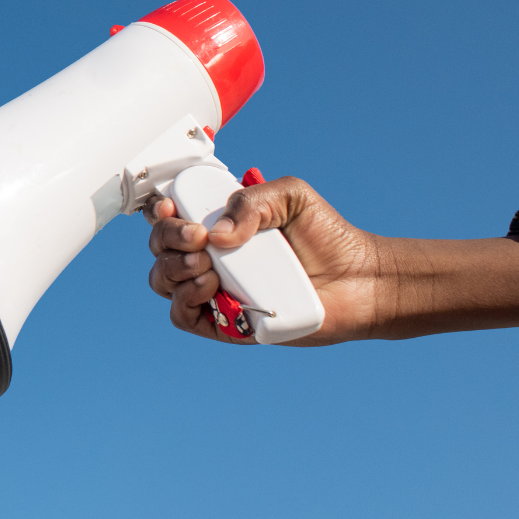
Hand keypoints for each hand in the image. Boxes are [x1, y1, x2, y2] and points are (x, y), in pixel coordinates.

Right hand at [143, 174, 518, 343]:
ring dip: (176, 269)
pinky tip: (211, 287)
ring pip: (163, 281)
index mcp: (219, 224)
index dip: (160, 211)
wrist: (359, 280)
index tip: (172, 206)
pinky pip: (183, 316)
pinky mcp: (223, 322)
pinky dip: (185, 300)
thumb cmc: (328, 237)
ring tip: (210, 265)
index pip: (170, 216)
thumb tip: (217, 234)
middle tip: (200, 237)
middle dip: (169, 239)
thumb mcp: (291, 196)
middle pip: (160, 249)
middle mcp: (211, 257)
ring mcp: (214, 290)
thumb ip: (252, 201)